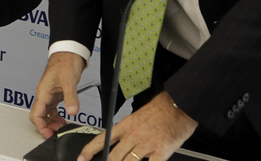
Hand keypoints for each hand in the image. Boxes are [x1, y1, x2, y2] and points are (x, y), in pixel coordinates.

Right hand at [30, 51, 86, 138]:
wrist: (68, 52)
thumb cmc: (65, 62)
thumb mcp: (69, 80)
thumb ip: (71, 97)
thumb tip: (72, 111)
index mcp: (43, 92)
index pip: (36, 115)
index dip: (42, 127)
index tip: (50, 134)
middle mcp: (44, 94)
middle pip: (39, 116)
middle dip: (46, 126)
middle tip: (58, 132)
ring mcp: (49, 94)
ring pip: (45, 113)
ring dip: (52, 122)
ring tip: (62, 126)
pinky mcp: (55, 93)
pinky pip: (52, 108)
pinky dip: (56, 116)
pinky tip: (64, 118)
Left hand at [78, 92, 198, 160]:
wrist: (178, 105)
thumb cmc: (160, 110)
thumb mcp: (137, 116)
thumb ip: (127, 131)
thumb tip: (118, 143)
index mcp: (126, 125)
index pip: (103, 139)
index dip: (90, 150)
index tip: (82, 158)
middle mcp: (133, 135)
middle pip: (113, 157)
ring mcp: (146, 144)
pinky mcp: (161, 152)